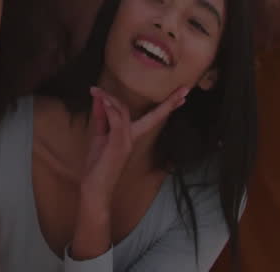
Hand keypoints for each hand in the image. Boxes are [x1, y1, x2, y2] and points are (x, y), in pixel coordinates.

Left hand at [79, 86, 187, 205]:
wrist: (95, 189)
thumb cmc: (98, 166)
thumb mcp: (100, 138)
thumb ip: (103, 119)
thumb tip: (101, 100)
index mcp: (132, 137)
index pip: (152, 118)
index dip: (166, 107)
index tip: (183, 96)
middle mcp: (133, 138)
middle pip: (153, 116)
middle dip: (169, 103)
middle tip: (184, 89)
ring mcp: (127, 142)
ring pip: (126, 112)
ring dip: (112, 98)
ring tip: (96, 90)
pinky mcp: (117, 145)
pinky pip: (116, 121)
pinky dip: (109, 108)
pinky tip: (102, 100)